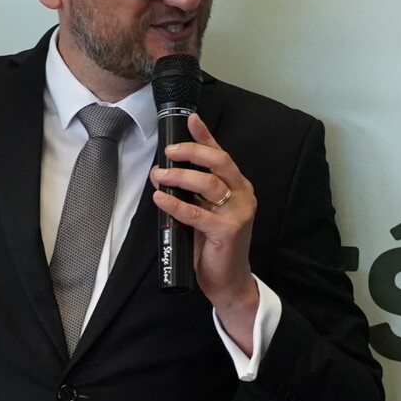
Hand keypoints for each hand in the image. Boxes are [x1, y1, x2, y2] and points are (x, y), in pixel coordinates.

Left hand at [148, 111, 259, 346]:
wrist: (228, 281)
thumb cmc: (213, 246)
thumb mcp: (204, 212)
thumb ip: (192, 193)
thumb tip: (163, 173)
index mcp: (238, 187)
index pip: (221, 155)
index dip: (206, 136)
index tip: (191, 119)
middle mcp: (242, 195)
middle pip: (219, 162)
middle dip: (191, 152)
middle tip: (168, 152)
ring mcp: (238, 213)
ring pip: (208, 184)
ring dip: (179, 177)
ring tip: (159, 176)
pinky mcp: (228, 231)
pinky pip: (196, 213)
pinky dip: (175, 204)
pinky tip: (160, 198)